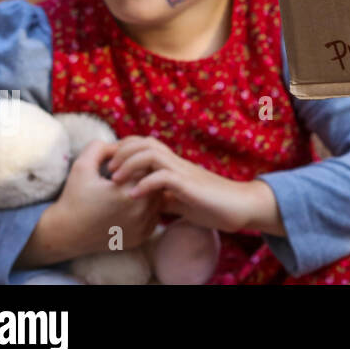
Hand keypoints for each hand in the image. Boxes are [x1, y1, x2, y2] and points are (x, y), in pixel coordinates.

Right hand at [17, 140, 163, 266]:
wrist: (66, 234)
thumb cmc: (73, 198)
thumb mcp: (82, 166)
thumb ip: (101, 146)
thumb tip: (121, 143)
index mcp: (128, 193)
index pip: (145, 166)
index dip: (131, 165)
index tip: (114, 172)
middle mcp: (140, 212)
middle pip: (155, 181)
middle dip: (140, 178)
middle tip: (120, 182)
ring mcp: (143, 226)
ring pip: (157, 198)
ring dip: (146, 192)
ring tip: (123, 193)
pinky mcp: (142, 236)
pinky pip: (154, 215)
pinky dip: (145, 209)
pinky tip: (126, 208)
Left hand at [108, 136, 279, 234]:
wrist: (241, 206)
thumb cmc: (213, 204)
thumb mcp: (181, 200)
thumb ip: (164, 196)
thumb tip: (145, 200)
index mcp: (174, 165)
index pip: (144, 145)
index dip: (123, 150)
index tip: (109, 168)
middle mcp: (177, 162)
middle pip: (144, 142)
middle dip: (120, 153)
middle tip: (107, 172)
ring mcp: (184, 172)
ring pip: (151, 153)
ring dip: (128, 164)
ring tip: (115, 180)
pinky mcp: (190, 185)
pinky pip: (163, 177)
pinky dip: (143, 184)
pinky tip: (133, 197)